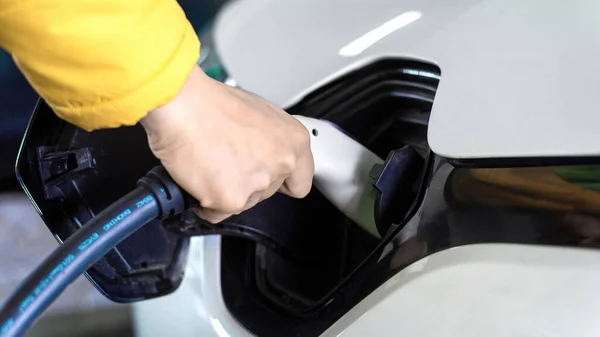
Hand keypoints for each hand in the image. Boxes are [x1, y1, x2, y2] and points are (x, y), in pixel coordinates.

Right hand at [140, 64, 313, 222]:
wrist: (181, 104)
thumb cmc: (210, 103)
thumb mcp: (257, 113)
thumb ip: (269, 140)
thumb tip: (262, 153)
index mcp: (293, 140)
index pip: (301, 181)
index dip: (282, 182)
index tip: (271, 181)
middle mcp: (281, 163)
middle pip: (266, 193)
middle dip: (245, 183)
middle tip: (225, 160)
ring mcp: (257, 183)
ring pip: (242, 204)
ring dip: (224, 191)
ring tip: (209, 161)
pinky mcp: (231, 199)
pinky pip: (215, 213)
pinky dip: (203, 202)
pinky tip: (198, 177)